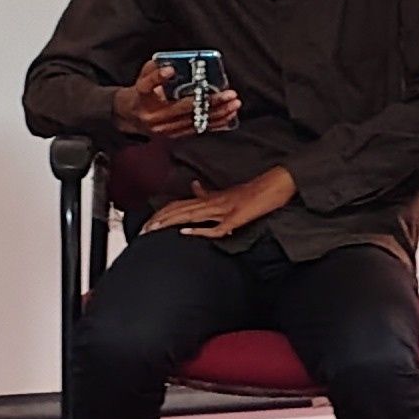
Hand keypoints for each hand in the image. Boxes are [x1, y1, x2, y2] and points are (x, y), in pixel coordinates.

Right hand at [110, 58, 239, 139]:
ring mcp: (164, 128)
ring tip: (233, 104)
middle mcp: (152, 115)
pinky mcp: (173, 136)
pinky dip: (215, 123)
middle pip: (183, 107)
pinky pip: (197, 130)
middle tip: (228, 94)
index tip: (169, 70)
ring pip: (194, 121)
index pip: (148, 85)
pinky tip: (228, 116)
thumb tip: (175, 62)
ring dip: (217, 113)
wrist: (130, 118)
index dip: (158, 78)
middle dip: (209, 101)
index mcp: (142, 96)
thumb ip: (156, 69)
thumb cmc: (142, 93)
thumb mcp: (143, 77)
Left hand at [141, 168, 295, 240]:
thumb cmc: (255, 191)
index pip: (179, 204)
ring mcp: (223, 209)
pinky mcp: (235, 218)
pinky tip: (187, 233)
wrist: (276, 185)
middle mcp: (213, 202)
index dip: (162, 214)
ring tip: (154, 231)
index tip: (147, 224)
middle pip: (179, 209)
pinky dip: (200, 230)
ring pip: (191, 215)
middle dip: (159, 220)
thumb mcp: (228, 192)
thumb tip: (194, 187)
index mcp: (210, 198)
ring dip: (171, 223)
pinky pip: (215, 226)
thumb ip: (209, 192)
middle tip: (143, 231)